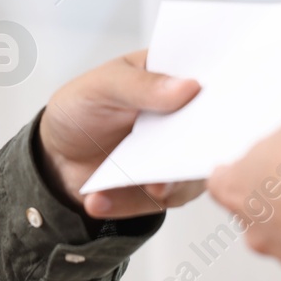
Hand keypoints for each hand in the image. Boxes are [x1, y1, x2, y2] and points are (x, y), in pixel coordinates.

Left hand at [37, 49, 202, 218]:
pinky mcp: (164, 189)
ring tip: (151, 187)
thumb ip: (140, 85)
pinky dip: (129, 202)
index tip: (216, 97)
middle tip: (188, 152)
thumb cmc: (82, 107)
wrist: (57, 154)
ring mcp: (177, 156)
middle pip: (214, 130)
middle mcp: (185, 119)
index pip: (211, 78)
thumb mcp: (101, 86)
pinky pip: (160, 200)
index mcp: (174, 78)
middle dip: (205, 143)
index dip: (223, 86)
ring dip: (172, 182)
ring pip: (193, 172)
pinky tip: (99, 200)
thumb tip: (189, 87)